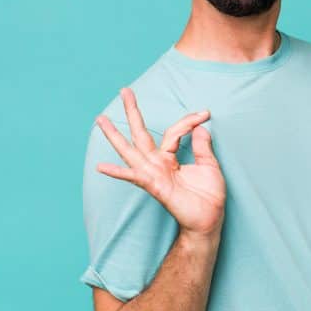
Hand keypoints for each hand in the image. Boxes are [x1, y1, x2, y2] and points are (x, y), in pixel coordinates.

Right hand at [95, 87, 225, 238]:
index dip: (189, 120)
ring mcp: (153, 174)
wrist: (209, 219)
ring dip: (115, 135)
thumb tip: (201, 126)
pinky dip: (117, 171)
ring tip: (100, 119)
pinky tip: (101, 166)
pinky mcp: (154, 185)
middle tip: (124, 90)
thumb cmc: (209, 196)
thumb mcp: (210, 165)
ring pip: (131, 150)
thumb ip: (203, 146)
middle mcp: (158, 163)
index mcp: (170, 157)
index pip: (174, 131)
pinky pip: (134, 176)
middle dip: (132, 112)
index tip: (206, 113)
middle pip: (141, 133)